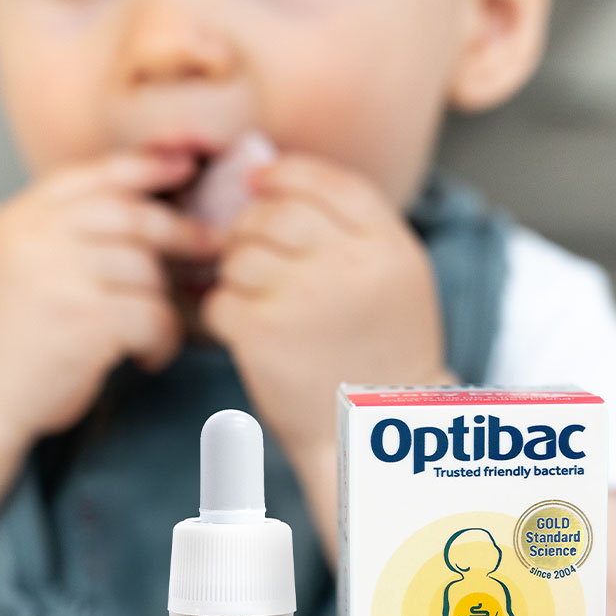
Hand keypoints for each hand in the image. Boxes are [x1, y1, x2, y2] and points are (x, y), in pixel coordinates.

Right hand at [0, 152, 213, 444]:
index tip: (185, 167)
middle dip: (179, 230)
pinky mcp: (84, 321)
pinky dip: (162, 341)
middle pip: (133, 216)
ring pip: (147, 271)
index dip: (148, 167)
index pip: (98, 175)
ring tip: (158, 333)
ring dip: (166, 305)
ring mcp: (60, 276)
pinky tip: (149, 357)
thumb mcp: (21, 261)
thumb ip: (65, 233)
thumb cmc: (7, 335)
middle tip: (209, 246)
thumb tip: (141, 210)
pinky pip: (152, 317)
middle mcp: (40, 237)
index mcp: (25, 216)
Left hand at [201, 154, 451, 465]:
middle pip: (276, 213)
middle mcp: (349, 266)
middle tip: (248, 249)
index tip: (260, 181)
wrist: (370, 441)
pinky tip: (244, 333)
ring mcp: (303, 298)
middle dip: (251, 226)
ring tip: (255, 301)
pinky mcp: (262, 334)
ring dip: (235, 273)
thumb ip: (353, 232)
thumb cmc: (379, 360)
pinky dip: (222, 313)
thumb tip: (271, 175)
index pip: (329, 183)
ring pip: (240, 255)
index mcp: (389, 249)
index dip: (285, 174)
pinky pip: (220, 300)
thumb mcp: (395, 283)